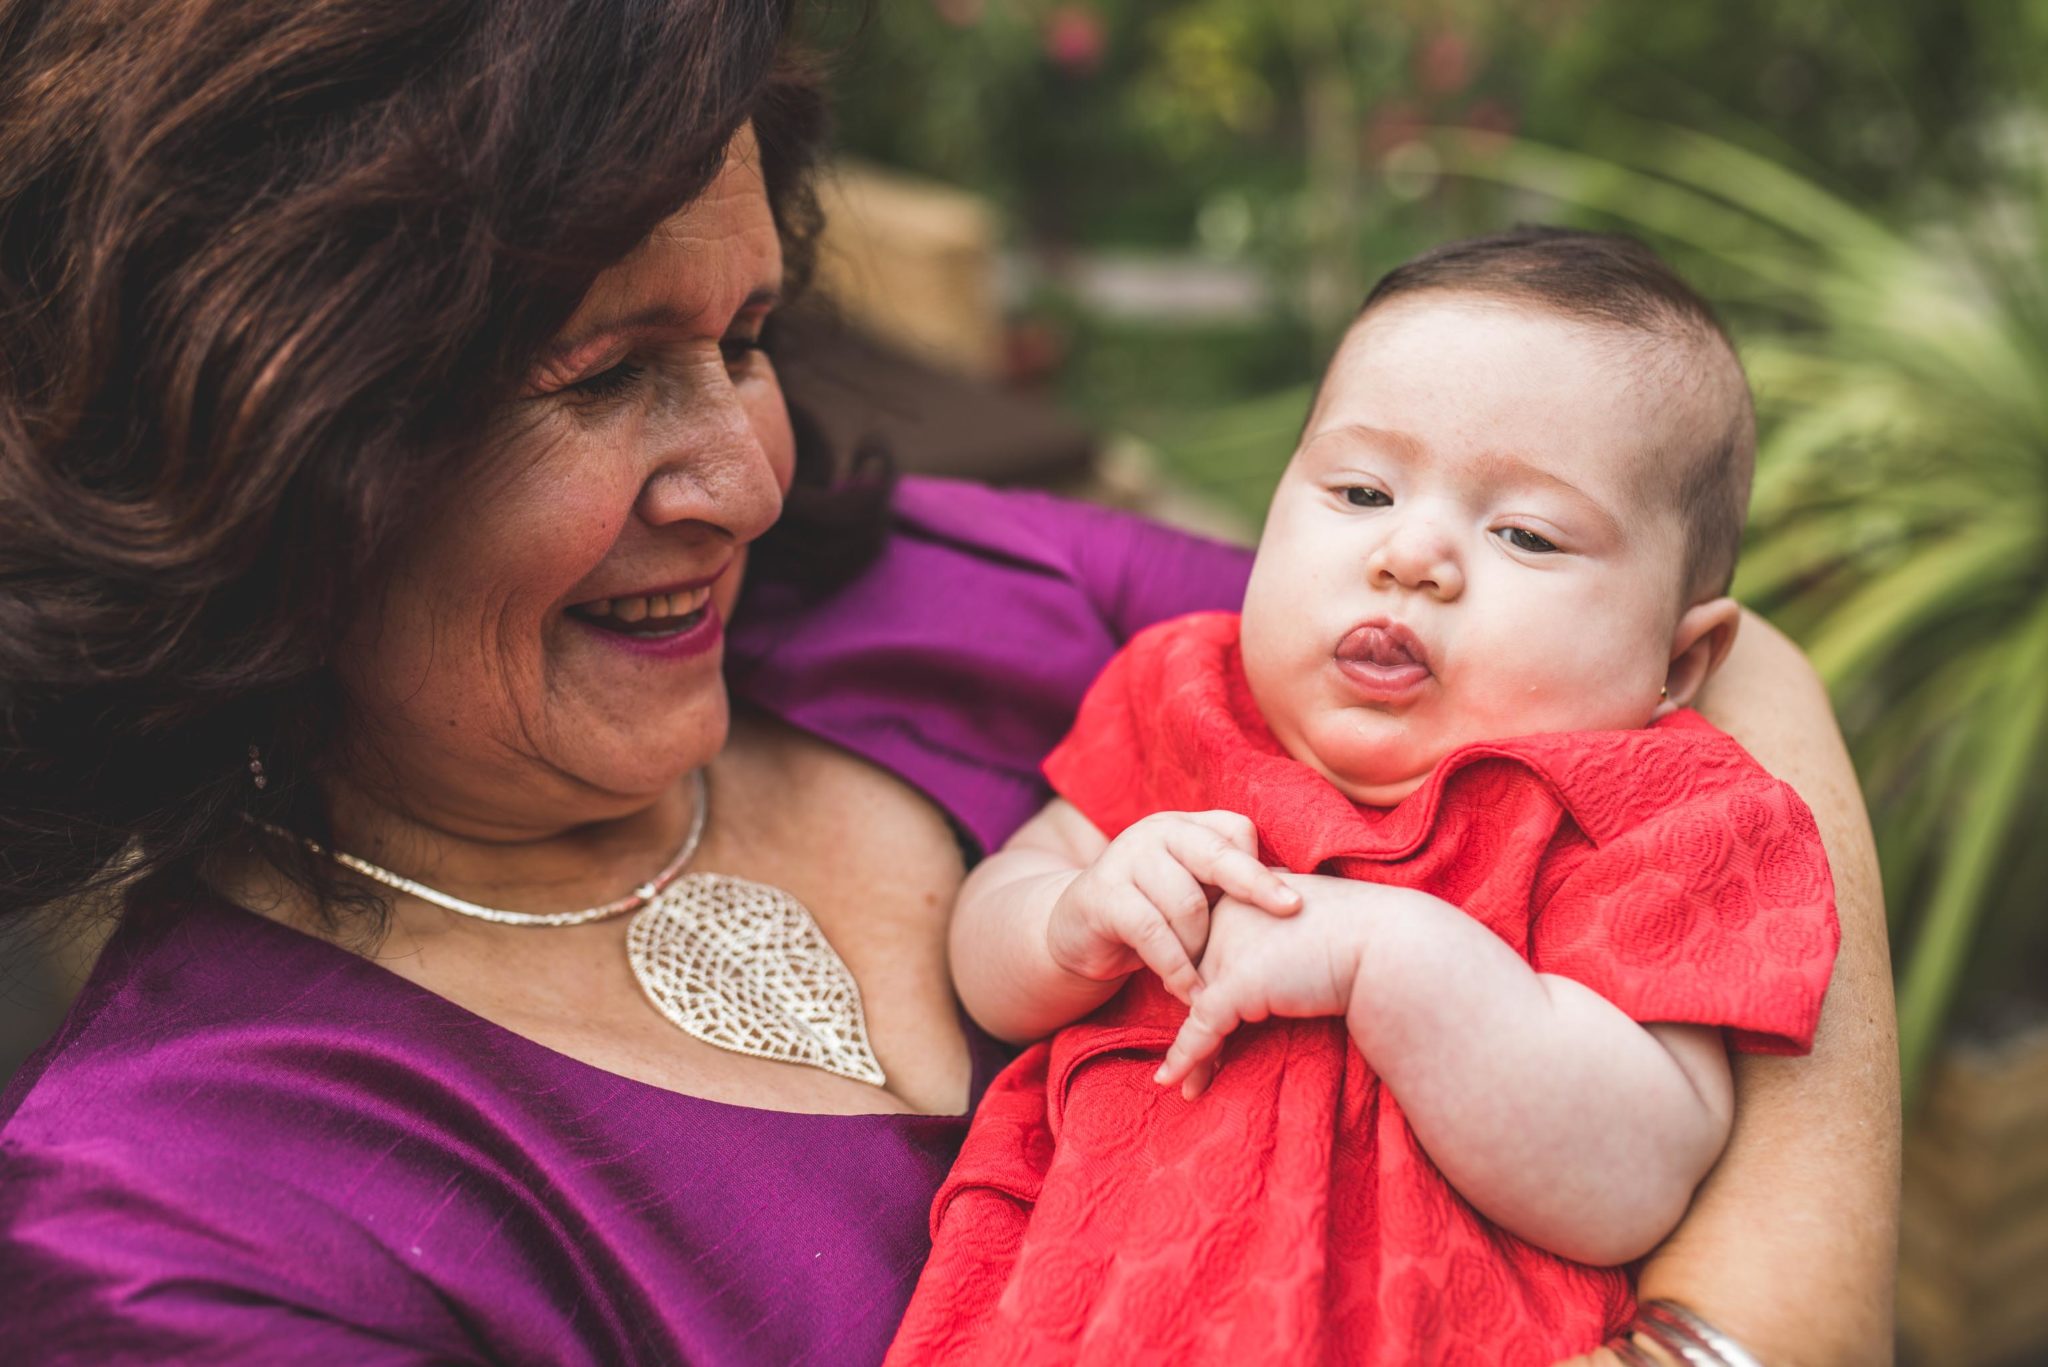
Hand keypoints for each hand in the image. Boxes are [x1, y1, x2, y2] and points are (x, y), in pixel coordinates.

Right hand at [1044, 810, 1300, 1002]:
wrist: (1076, 933)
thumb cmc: (1151, 916)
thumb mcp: (1190, 893)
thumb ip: (1226, 889)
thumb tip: (1295, 903)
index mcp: (1183, 827)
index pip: (1235, 831)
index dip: (1261, 867)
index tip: (1289, 903)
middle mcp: (1155, 832)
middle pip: (1217, 855)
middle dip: (1257, 885)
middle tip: (1291, 912)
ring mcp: (1125, 860)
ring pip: (1187, 904)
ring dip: (1203, 948)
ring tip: (1210, 979)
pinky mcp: (1102, 896)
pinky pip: (1152, 933)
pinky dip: (1177, 968)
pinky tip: (1191, 993)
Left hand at [1156, 874, 1398, 1097]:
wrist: (1390, 944)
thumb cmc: (1361, 934)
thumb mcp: (1304, 921)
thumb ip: (1276, 931)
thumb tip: (1265, 962)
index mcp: (1239, 891)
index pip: (1205, 942)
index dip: (1203, 983)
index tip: (1196, 1014)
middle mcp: (1224, 915)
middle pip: (1194, 975)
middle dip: (1191, 1018)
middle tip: (1186, 1059)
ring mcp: (1227, 949)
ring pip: (1193, 1006)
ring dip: (1190, 1050)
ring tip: (1180, 1082)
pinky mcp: (1236, 985)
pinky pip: (1202, 1030)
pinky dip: (1188, 1059)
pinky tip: (1175, 1083)